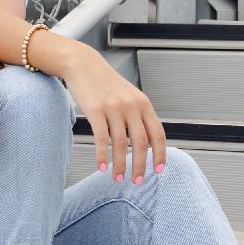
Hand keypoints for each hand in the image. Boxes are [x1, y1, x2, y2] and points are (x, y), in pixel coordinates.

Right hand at [61, 47, 167, 184]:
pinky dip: (102, 156)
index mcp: (143, 103)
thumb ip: (137, 116)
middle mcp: (131, 105)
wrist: (83, 64)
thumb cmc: (104, 82)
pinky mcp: (95, 110)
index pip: (157, 134)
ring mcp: (113, 107)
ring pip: (120, 144)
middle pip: (140, 142)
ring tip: (117, 177)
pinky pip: (101, 138)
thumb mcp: (128, 95)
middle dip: (140, 165)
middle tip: (136, 180)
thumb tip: (144, 143)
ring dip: (119, 165)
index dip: (160, 154)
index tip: (158, 170)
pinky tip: (102, 166)